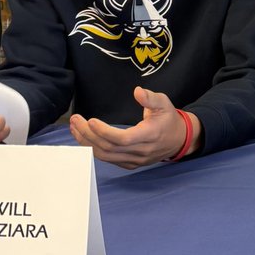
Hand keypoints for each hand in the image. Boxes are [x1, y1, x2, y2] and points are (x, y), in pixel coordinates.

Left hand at [69, 86, 201, 168]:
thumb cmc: (169, 119)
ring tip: (74, 127)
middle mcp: (141, 151)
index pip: (123, 139)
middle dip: (88, 134)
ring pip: (105, 156)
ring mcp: (134, 160)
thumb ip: (151, 97)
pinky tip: (84, 137)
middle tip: (75, 119)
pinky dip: (92, 149)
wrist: (179, 140)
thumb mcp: (164, 103)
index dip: (104, 132)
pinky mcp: (129, 164)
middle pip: (109, 148)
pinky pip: (108, 159)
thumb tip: (137, 91)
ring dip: (86, 143)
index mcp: (149, 135)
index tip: (90, 120)